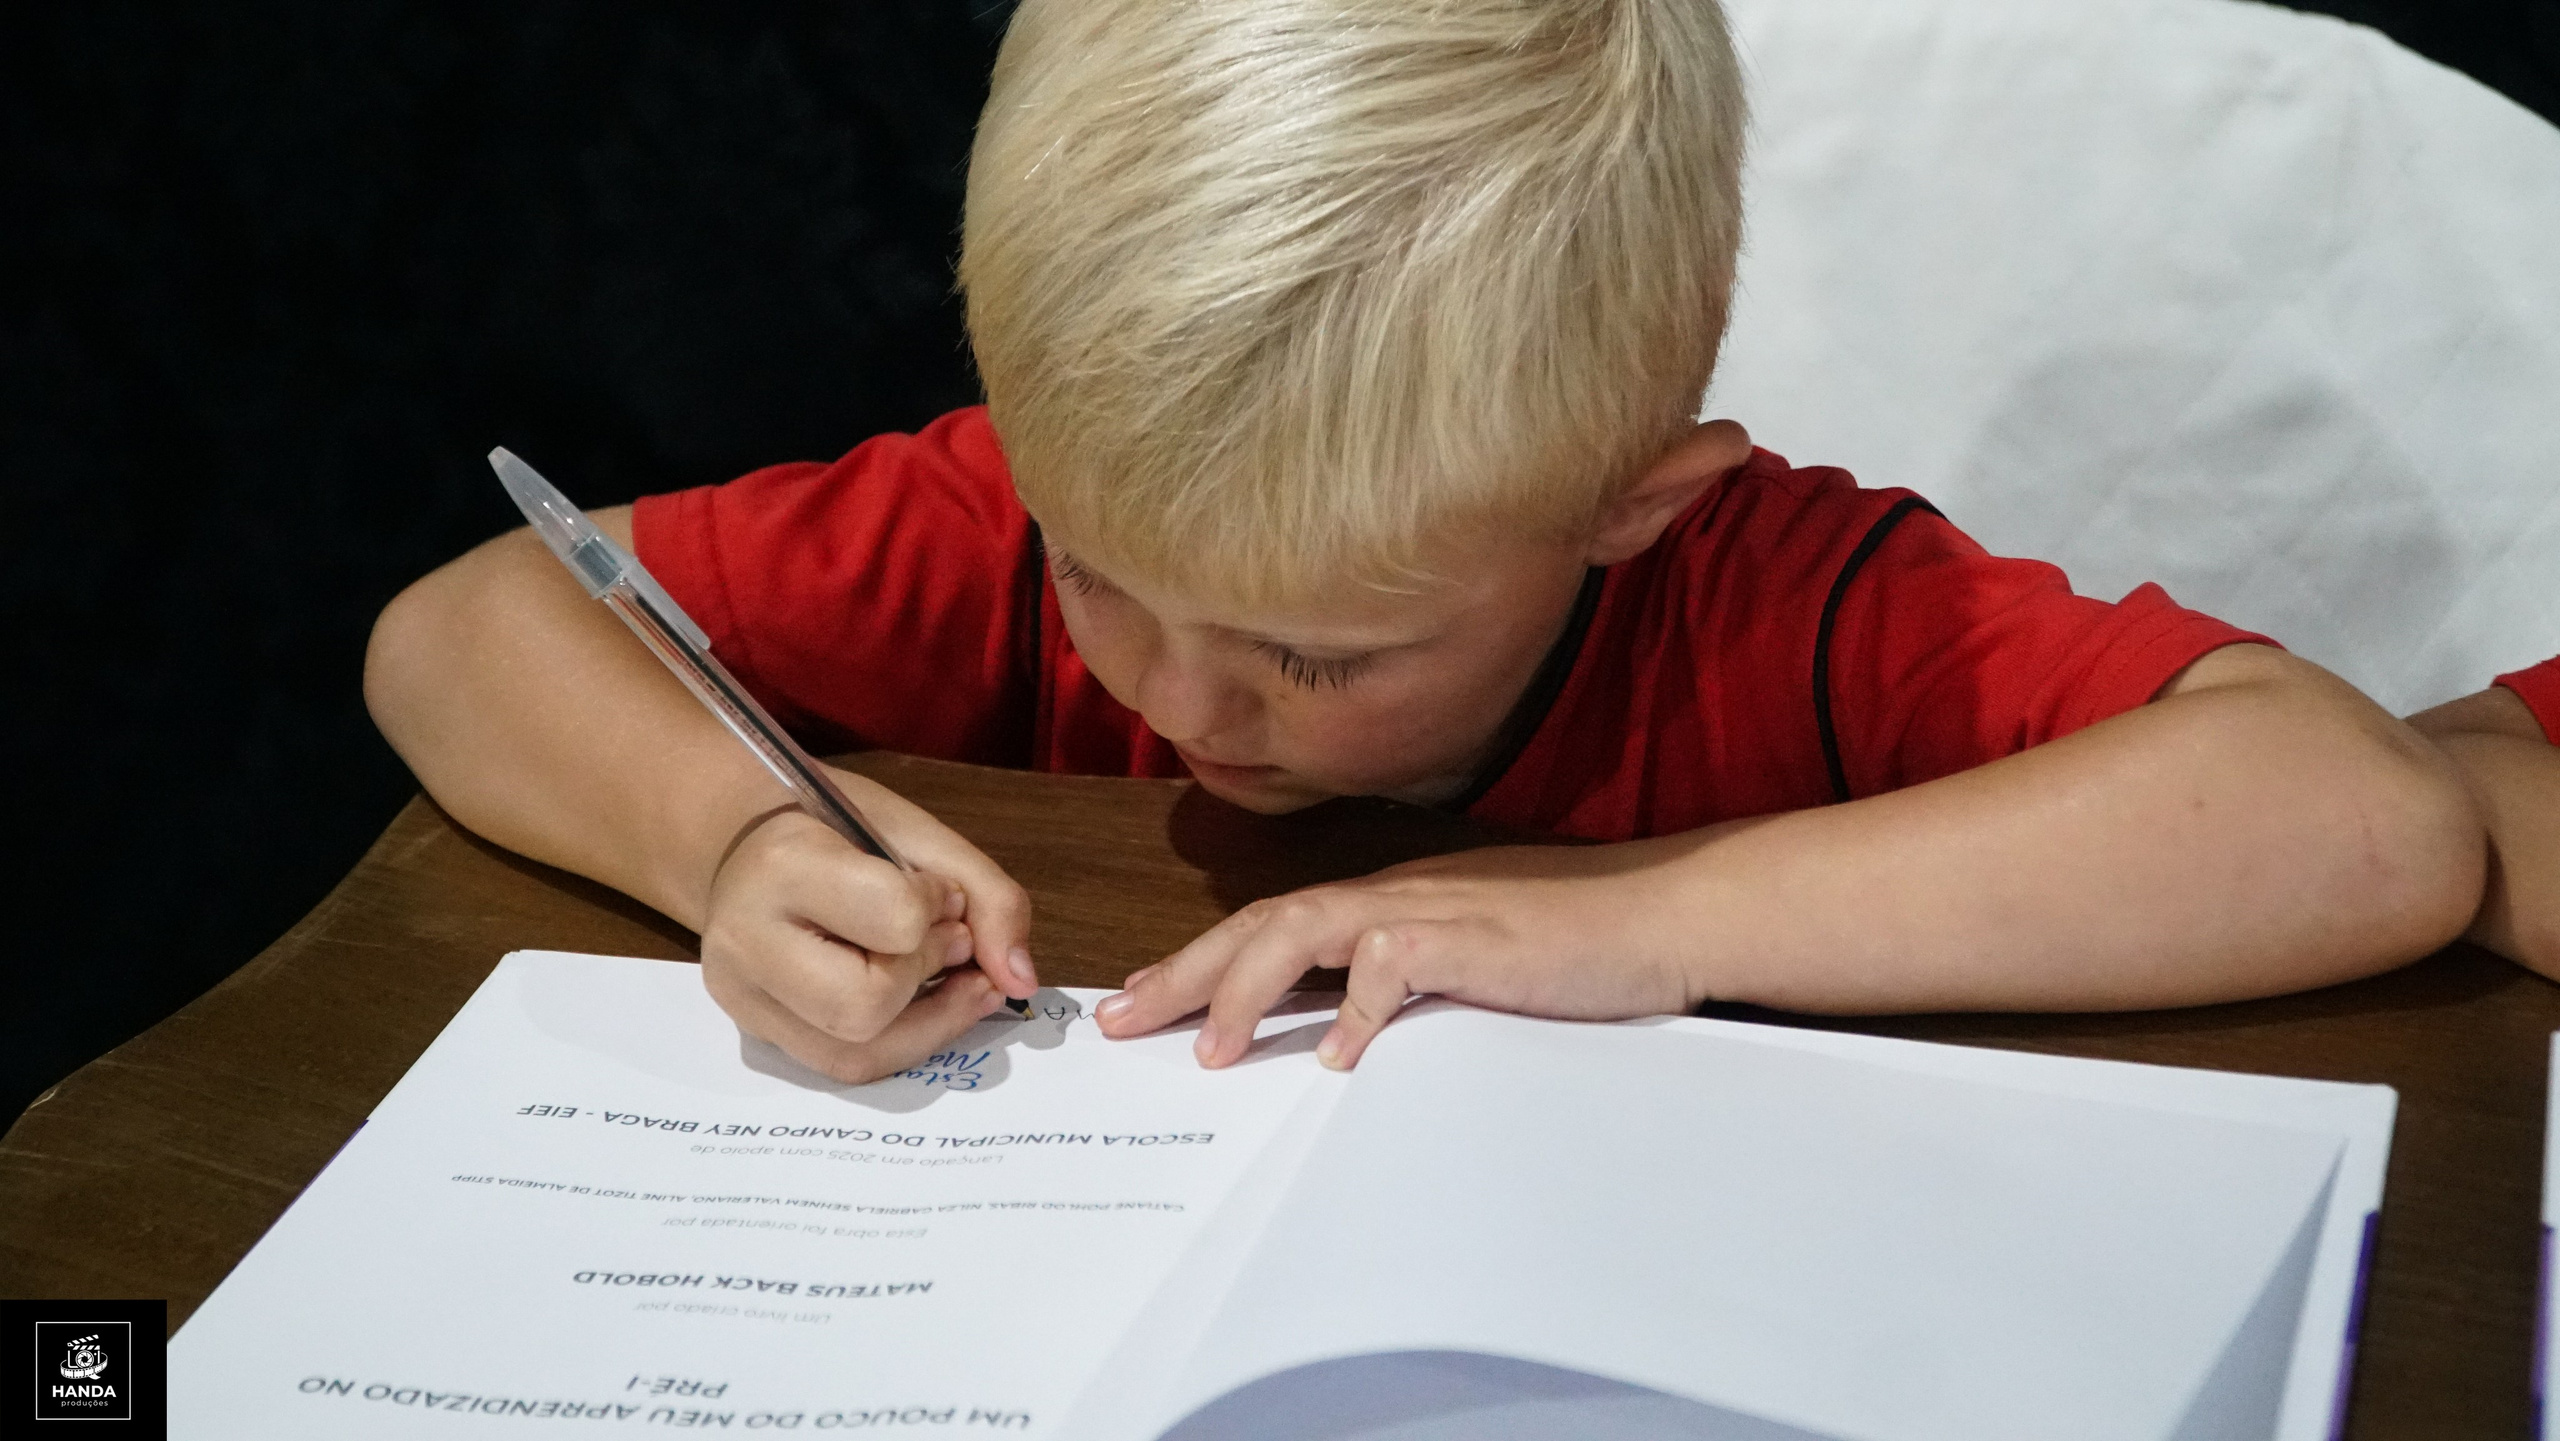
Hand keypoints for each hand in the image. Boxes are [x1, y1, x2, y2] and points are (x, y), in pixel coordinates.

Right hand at [697, 769, 1038, 1082]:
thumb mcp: (917, 833)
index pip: (892, 918)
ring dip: (928, 1021)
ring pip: (856, 1054)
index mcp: (784, 866)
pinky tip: (928, 1004)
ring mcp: (743, 997)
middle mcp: (747, 941)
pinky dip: (903, 1041)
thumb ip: (986, 894)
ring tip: (951, 976)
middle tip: (944, 939)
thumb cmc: (834, 827)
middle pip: (864, 1007)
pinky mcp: (756, 1033)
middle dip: (925, 975)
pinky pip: (844, 1066)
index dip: (937, 908)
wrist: (744, 843)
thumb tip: (1021, 981)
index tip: (937, 890)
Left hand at [1090, 840, 1703, 1069]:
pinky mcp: (1474, 939)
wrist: (1662, 914)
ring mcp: (1432, 910)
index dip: (1199, 964)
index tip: (1140, 1005)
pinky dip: (1358, 1010)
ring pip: (1306, 929)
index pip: (1271, 927)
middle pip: (1261, 922)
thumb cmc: (1576, 944)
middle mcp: (1394, 894)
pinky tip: (1335, 1056)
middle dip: (1183, 973)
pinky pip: (1395, 966)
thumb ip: (1402, 988)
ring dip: (1246, 988)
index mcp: (1387, 902)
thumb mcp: (1468, 966)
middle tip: (1120, 1021)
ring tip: (1207, 1050)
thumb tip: (1337, 1035)